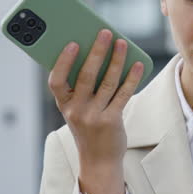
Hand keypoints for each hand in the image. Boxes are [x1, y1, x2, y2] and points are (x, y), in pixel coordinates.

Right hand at [47, 30, 143, 193]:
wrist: (98, 161)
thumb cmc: (88, 127)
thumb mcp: (76, 109)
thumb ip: (80, 87)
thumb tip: (95, 52)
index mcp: (63, 104)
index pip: (56, 81)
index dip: (63, 61)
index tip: (72, 43)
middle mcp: (76, 111)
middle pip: (85, 76)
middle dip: (96, 51)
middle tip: (105, 32)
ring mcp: (94, 117)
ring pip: (107, 82)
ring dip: (116, 60)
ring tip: (122, 43)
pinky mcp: (111, 122)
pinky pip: (123, 95)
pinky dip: (131, 78)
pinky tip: (136, 64)